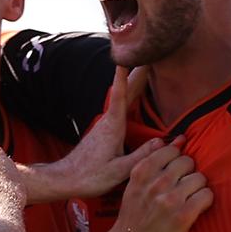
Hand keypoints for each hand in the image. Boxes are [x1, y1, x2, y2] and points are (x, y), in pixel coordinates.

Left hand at [42, 66, 160, 197]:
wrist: (65, 179)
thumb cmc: (90, 177)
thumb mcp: (119, 171)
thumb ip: (142, 156)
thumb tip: (165, 142)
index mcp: (113, 127)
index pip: (121, 95)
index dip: (127, 75)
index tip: (132, 55)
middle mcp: (108, 121)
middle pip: (126, 91)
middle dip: (138, 71)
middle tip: (151, 52)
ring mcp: (105, 124)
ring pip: (123, 97)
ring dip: (135, 81)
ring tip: (148, 66)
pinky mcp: (104, 130)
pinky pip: (121, 106)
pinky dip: (131, 94)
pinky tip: (136, 94)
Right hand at [105, 138, 212, 231]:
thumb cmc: (133, 215)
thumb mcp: (133, 185)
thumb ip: (152, 164)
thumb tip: (179, 140)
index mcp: (141, 172)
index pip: (170, 150)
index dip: (176, 160)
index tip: (174, 172)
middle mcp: (156, 182)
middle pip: (187, 161)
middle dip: (188, 172)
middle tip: (183, 187)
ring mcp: (170, 199)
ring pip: (200, 177)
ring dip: (197, 187)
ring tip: (189, 198)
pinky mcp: (184, 216)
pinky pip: (207, 196)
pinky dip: (205, 201)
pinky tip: (196, 208)